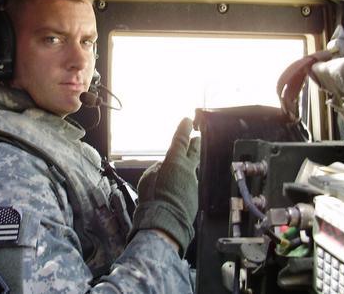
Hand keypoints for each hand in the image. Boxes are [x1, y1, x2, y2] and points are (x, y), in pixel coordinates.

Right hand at [128, 118, 198, 256]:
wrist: (166, 222)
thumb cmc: (153, 199)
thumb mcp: (147, 179)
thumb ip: (156, 169)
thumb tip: (162, 168)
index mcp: (174, 161)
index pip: (180, 140)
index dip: (184, 129)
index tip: (188, 120)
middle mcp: (187, 170)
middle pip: (194, 152)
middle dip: (194, 143)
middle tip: (196, 137)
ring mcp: (193, 183)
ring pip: (190, 171)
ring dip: (186, 168)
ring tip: (180, 169)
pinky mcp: (195, 196)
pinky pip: (188, 185)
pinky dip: (183, 185)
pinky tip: (175, 192)